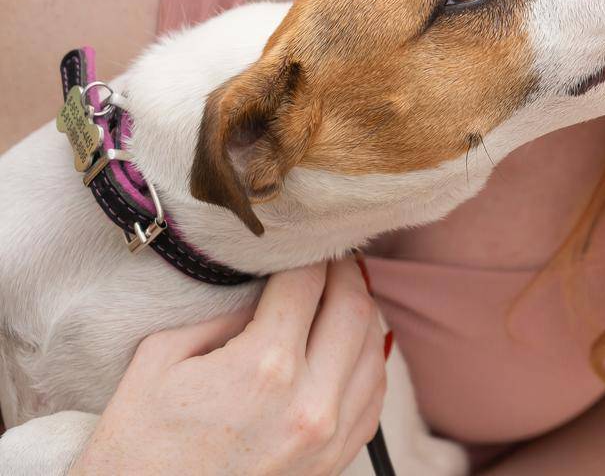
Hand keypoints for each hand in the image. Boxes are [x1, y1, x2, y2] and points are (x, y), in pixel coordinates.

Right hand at [70, 258, 387, 475]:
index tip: (305, 242)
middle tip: (332, 257)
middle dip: (346, 273)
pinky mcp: (335, 461)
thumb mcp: (162, 360)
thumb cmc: (138, 444)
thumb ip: (223, 313)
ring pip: (374, 350)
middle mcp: (310, 401)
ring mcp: (329, 436)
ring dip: (363, 313)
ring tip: (342, 295)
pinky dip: (369, 360)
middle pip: (355, 308)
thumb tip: (266, 287)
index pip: (308, 283)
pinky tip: (350, 345)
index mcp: (265, 367)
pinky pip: (374, 395)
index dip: (310, 253)